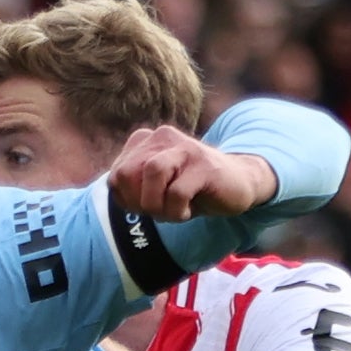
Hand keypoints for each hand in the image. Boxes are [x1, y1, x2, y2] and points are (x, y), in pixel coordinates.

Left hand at [105, 126, 275, 220]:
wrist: (236, 184)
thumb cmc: (189, 190)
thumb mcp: (152, 190)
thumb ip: (128, 188)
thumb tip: (114, 189)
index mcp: (146, 141)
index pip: (116, 176)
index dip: (127, 200)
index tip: (148, 207)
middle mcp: (163, 137)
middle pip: (126, 173)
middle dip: (138, 202)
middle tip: (159, 212)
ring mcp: (185, 147)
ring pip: (152, 172)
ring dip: (156, 204)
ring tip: (172, 212)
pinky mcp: (204, 164)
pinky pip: (177, 191)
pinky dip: (177, 210)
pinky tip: (188, 211)